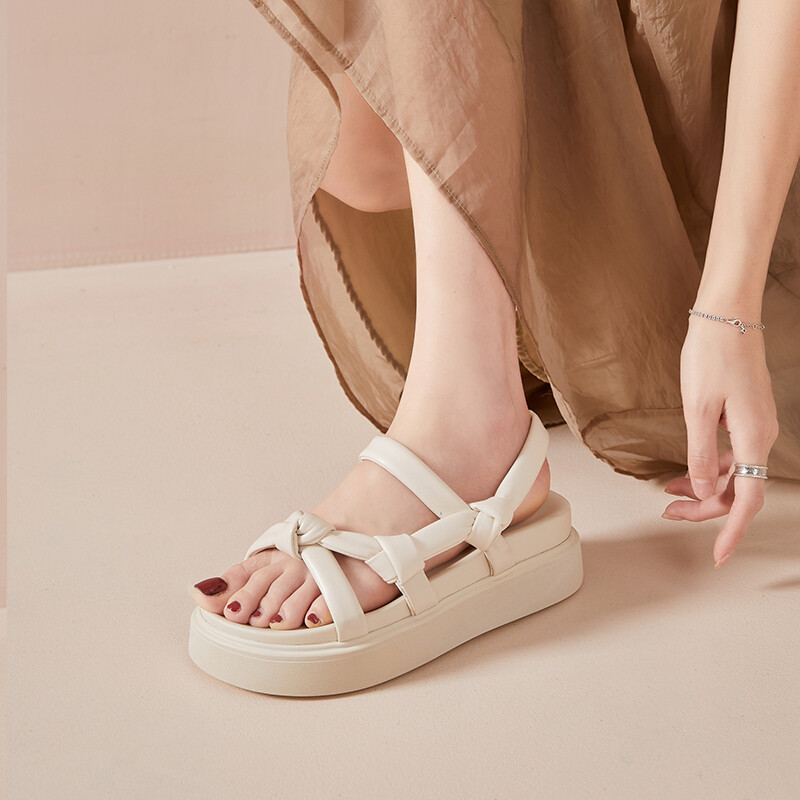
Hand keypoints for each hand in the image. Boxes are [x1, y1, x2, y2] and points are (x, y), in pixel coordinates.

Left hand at [665, 314, 778, 565]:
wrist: (725, 317)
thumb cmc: (710, 357)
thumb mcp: (697, 409)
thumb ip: (701, 454)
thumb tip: (705, 492)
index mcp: (752, 438)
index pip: (748, 499)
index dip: (731, 530)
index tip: (718, 555)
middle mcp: (760, 436)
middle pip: (738, 489)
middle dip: (705, 507)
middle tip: (669, 511)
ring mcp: (755, 426)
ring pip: (733, 473)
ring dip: (704, 487)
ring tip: (669, 493)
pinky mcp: (745, 416)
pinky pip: (730, 454)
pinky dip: (708, 466)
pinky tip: (686, 470)